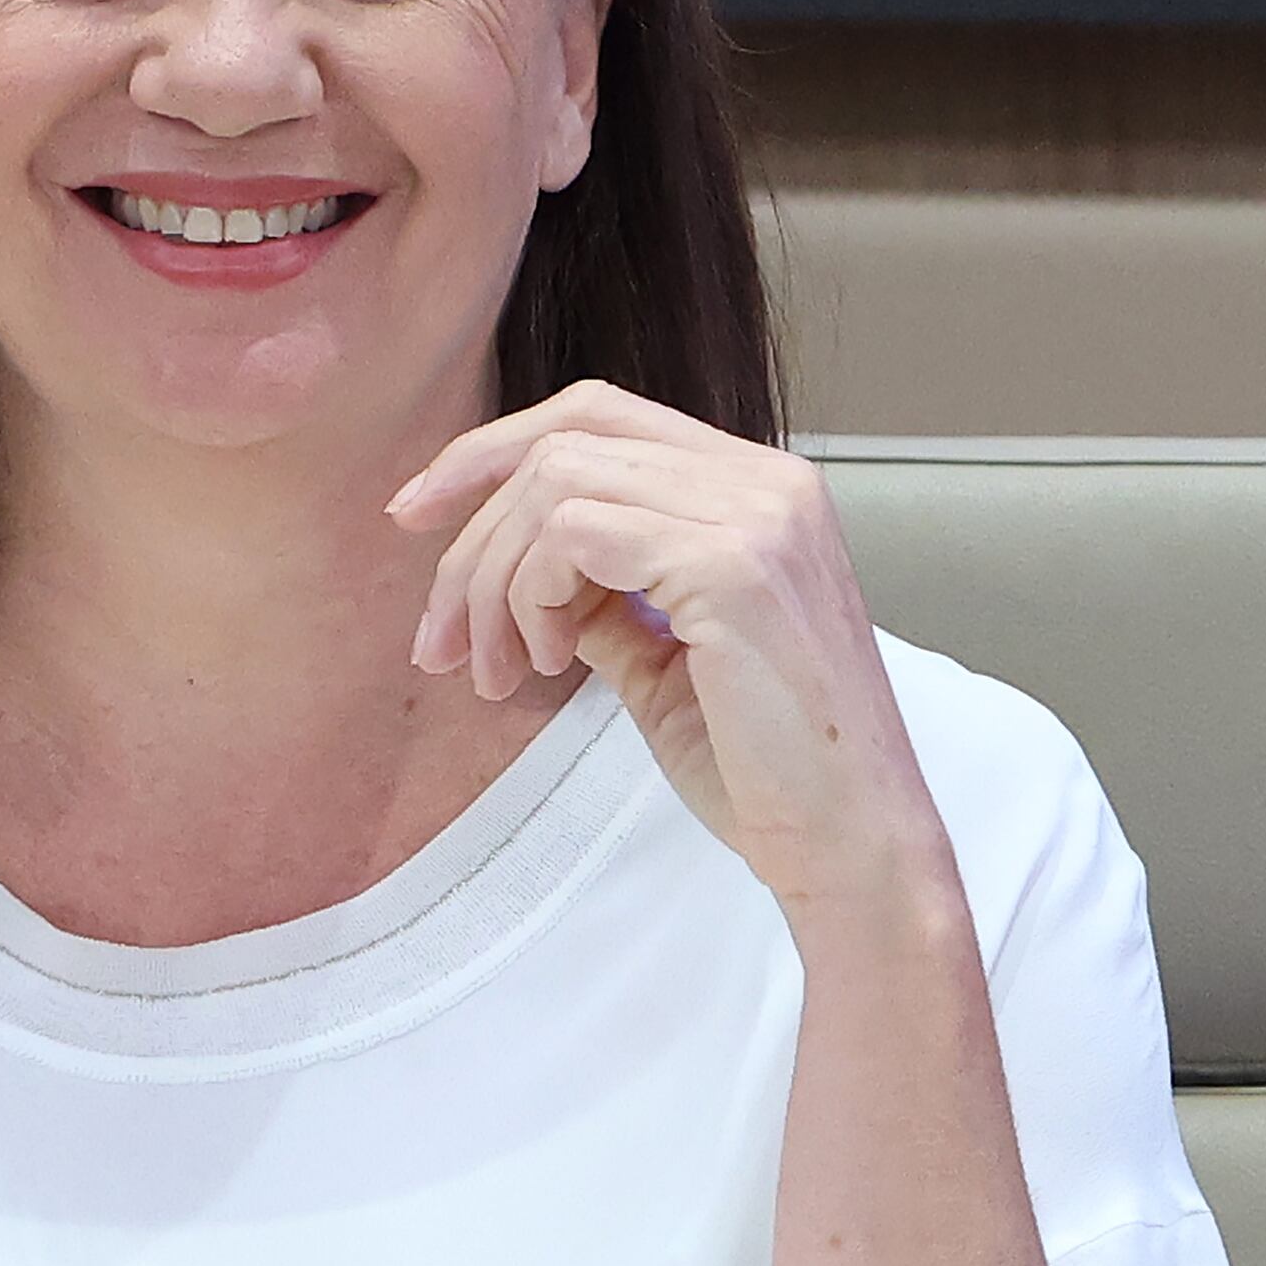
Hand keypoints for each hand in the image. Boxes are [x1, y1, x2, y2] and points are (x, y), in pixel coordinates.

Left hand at [386, 384, 955, 926]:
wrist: (849, 846)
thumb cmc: (765, 772)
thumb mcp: (661, 662)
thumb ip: (602, 600)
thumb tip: (522, 575)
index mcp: (759, 491)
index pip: (600, 418)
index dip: (490, 455)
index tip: (415, 519)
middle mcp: (767, 481)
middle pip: (566, 438)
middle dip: (470, 527)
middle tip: (437, 637)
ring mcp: (757, 514)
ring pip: (556, 483)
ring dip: (496, 583)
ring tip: (504, 672)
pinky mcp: (734, 564)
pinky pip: (575, 532)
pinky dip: (533, 597)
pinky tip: (550, 666)